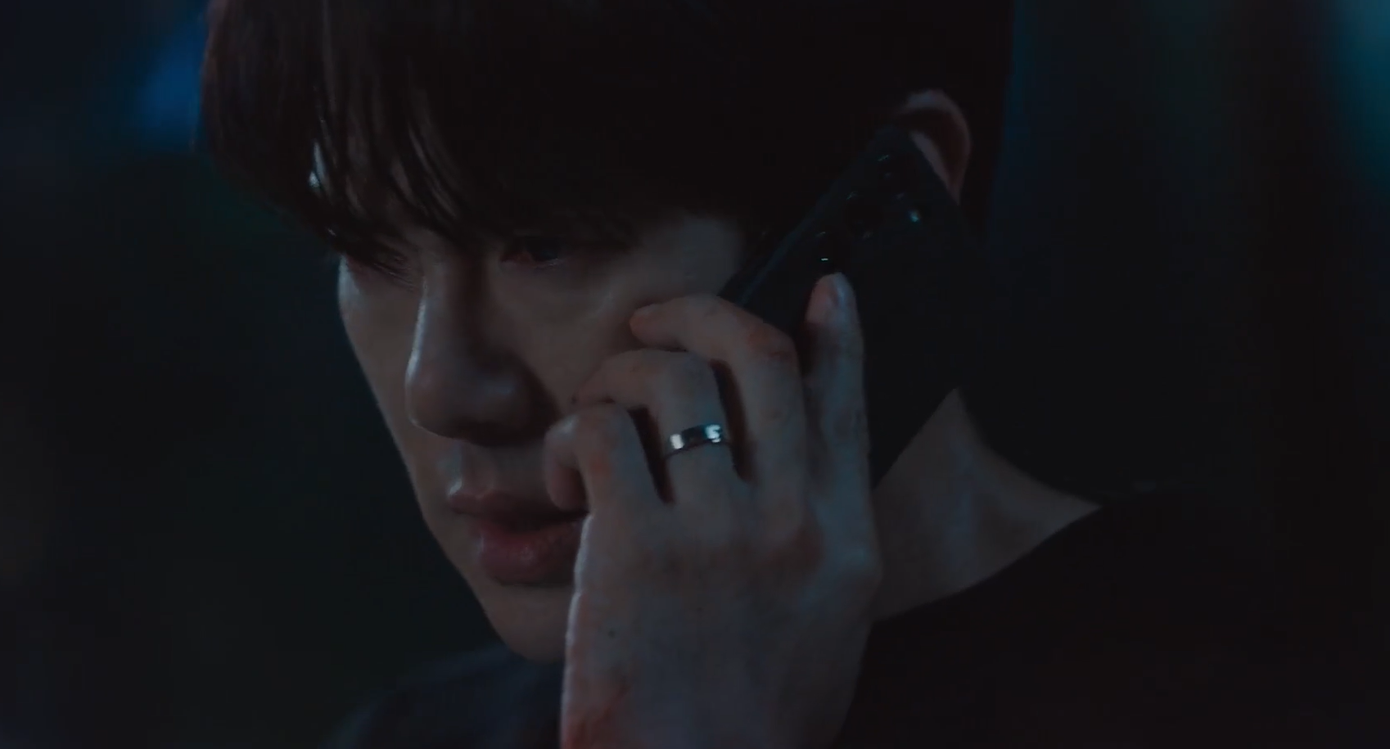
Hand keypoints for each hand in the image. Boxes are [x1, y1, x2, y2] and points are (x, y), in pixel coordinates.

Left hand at [542, 273, 881, 748]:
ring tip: (599, 412)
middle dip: (701, 313)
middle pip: (758, 356)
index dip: (839, 332)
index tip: (829, 287)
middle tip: (658, 322)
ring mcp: (716, 530)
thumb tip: (795, 465)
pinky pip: (601, 432)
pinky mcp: (636, 546)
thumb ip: (819, 539)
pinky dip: (575, 436)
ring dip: (621, 374)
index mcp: (844, 537)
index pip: (844, 402)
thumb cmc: (755, 717)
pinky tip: (568, 479)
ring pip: (670, 377)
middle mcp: (791, 520)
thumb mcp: (827, 625)